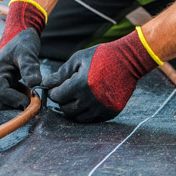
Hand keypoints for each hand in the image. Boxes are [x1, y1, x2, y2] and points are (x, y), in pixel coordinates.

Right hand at [0, 28, 41, 108]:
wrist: (21, 37)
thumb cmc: (23, 43)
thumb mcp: (27, 52)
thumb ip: (30, 68)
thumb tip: (35, 84)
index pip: (0, 94)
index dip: (16, 100)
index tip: (31, 100)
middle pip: (1, 103)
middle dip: (17, 105)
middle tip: (34, 100)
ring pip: (5, 105)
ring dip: (18, 104)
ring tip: (31, 93)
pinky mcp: (4, 88)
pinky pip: (9, 101)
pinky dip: (19, 100)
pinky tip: (27, 91)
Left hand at [42, 28, 158, 122]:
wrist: (128, 61)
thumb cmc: (101, 56)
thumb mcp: (78, 59)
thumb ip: (61, 73)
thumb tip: (46, 83)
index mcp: (80, 85)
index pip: (57, 97)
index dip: (53, 92)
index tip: (55, 87)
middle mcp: (90, 100)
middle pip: (66, 110)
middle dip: (62, 101)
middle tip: (65, 92)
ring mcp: (101, 108)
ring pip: (78, 117)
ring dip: (73, 108)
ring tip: (76, 96)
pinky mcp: (110, 112)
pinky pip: (92, 119)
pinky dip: (86, 112)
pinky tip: (87, 101)